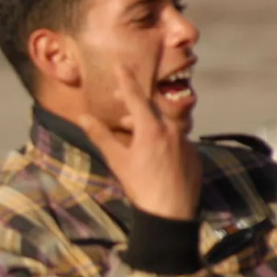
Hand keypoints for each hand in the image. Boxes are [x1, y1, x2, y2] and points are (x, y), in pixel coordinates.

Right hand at [78, 64, 200, 220]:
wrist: (170, 212)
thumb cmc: (140, 185)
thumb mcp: (116, 159)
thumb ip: (100, 135)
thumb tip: (82, 116)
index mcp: (151, 128)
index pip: (135, 97)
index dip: (126, 79)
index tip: (120, 64)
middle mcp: (172, 129)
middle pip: (151, 109)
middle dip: (134, 104)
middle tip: (119, 99)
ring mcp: (186, 141)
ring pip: (165, 124)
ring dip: (148, 123)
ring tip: (133, 131)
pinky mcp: (194, 154)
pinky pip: (176, 139)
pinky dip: (162, 139)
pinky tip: (153, 153)